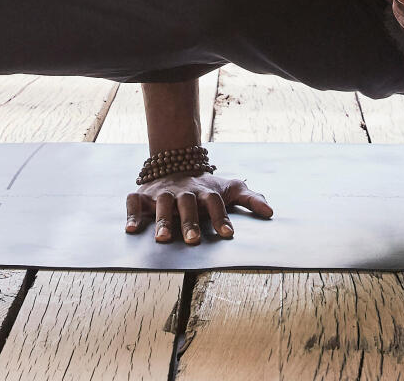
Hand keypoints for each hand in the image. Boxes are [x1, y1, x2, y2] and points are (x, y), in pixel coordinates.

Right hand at [125, 172, 272, 244]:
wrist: (175, 162)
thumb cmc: (206, 185)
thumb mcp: (230, 188)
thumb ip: (250, 199)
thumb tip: (271, 212)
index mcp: (205, 192)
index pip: (215, 202)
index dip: (221, 217)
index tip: (228, 234)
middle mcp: (184, 192)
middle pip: (188, 204)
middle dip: (190, 222)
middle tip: (194, 241)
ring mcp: (162, 192)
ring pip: (162, 204)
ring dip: (163, 221)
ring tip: (163, 240)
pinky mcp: (142, 194)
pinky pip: (133, 201)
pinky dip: (131, 213)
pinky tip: (132, 230)